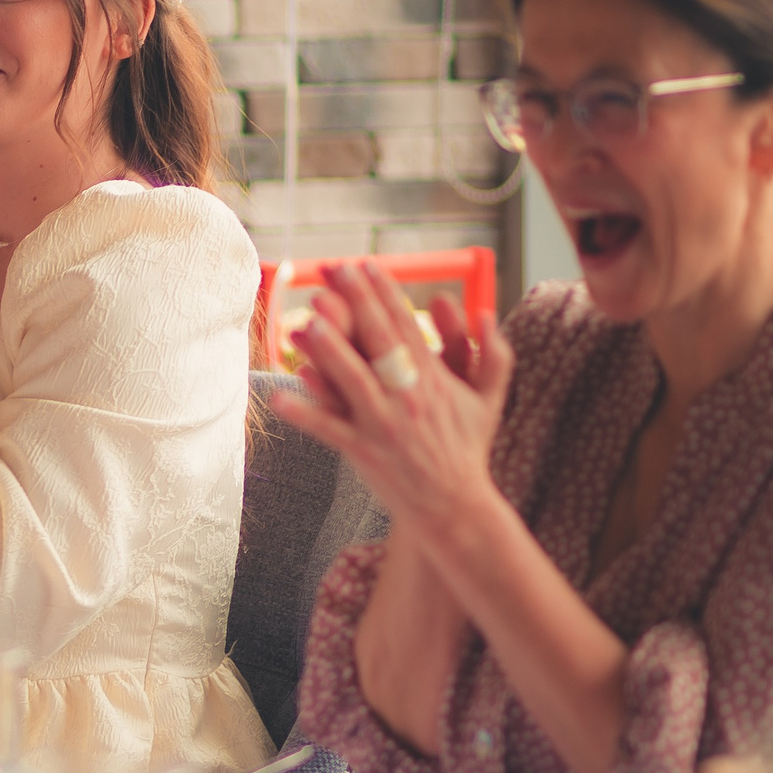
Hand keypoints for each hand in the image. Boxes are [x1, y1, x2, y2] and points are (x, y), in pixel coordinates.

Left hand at [269, 260, 513, 536]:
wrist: (455, 506)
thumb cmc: (468, 448)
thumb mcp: (490, 400)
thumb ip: (494, 355)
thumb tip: (487, 314)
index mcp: (432, 379)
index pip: (405, 325)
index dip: (384, 293)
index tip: (366, 266)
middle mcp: (407, 396)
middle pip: (378, 341)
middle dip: (356, 303)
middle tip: (334, 271)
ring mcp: (383, 424)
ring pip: (353, 380)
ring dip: (330, 350)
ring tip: (306, 323)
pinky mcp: (363, 452)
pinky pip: (329, 429)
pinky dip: (305, 413)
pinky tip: (279, 396)